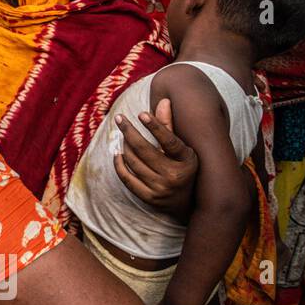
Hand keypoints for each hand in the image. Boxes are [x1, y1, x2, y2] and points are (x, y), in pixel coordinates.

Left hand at [114, 98, 197, 216]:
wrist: (186, 204)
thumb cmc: (182, 168)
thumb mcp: (181, 148)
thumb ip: (169, 126)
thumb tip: (163, 100)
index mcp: (186, 161)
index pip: (169, 141)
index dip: (155, 126)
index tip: (141, 114)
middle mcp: (174, 176)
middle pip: (144, 149)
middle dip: (129, 131)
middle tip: (119, 118)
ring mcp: (161, 188)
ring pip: (133, 161)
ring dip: (124, 146)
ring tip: (121, 135)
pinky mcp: (148, 197)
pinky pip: (126, 178)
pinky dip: (119, 164)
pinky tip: (117, 153)